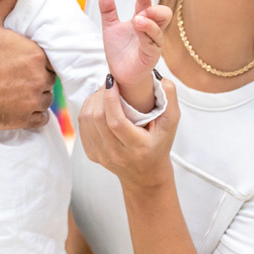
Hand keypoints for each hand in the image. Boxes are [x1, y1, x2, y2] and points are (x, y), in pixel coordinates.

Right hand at [0, 0, 54, 130]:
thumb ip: (5, 3)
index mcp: (34, 53)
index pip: (49, 59)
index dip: (36, 61)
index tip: (20, 64)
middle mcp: (38, 77)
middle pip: (48, 80)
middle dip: (36, 79)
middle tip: (14, 78)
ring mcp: (31, 100)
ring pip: (45, 99)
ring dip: (34, 97)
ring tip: (13, 93)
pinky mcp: (22, 120)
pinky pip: (39, 120)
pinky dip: (31, 116)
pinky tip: (15, 108)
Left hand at [77, 75, 179, 193]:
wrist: (146, 174)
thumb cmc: (159, 145)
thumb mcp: (171, 124)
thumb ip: (169, 99)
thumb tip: (159, 78)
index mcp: (137, 147)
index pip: (116, 122)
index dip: (110, 99)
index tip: (112, 81)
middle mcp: (116, 154)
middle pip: (98, 119)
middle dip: (100, 95)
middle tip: (109, 83)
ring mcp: (101, 155)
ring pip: (86, 120)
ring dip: (92, 100)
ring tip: (104, 92)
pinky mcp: (92, 154)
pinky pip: (82, 126)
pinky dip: (87, 110)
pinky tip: (98, 105)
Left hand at [99, 0, 171, 93]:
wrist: (119, 71)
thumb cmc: (119, 49)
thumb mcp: (110, 27)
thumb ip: (108, 11)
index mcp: (142, 20)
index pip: (147, 4)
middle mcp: (150, 30)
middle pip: (164, 14)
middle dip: (155, 8)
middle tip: (143, 9)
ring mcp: (152, 43)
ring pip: (159, 30)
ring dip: (149, 23)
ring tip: (137, 19)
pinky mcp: (151, 56)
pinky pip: (152, 44)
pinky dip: (146, 35)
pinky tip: (138, 29)